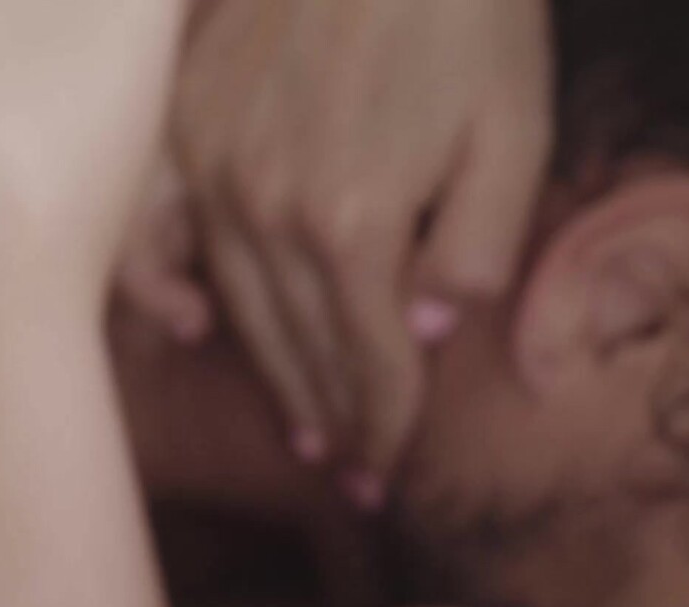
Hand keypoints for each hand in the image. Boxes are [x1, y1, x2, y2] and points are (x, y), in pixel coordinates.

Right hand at [139, 0, 554, 498]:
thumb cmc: (469, 17)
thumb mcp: (515, 136)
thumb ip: (475, 250)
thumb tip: (427, 334)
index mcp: (353, 226)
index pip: (370, 366)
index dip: (384, 430)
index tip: (388, 479)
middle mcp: (267, 209)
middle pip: (300, 349)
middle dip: (333, 421)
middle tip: (353, 475)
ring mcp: (213, 163)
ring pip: (240, 303)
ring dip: (272, 373)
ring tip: (302, 428)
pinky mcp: (187, 118)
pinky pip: (172, 230)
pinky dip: (183, 288)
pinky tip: (198, 325)